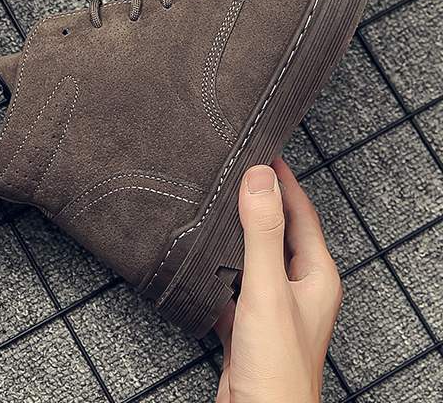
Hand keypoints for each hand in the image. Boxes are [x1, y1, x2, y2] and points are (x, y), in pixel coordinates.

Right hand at [214, 158, 342, 402]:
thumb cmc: (276, 365)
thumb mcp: (267, 288)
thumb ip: (263, 232)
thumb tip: (260, 177)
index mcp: (316, 276)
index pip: (302, 213)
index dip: (284, 181)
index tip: (264, 151)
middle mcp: (300, 289)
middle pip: (280, 232)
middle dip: (260, 202)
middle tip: (236, 173)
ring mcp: (275, 308)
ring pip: (256, 257)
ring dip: (238, 234)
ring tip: (215, 207)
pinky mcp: (250, 325)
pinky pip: (236, 284)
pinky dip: (220, 269)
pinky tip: (201, 263)